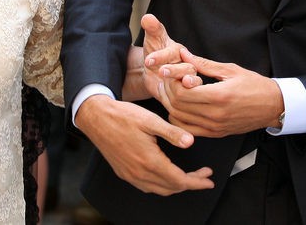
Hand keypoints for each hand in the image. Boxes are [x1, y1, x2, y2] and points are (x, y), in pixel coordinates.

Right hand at [75, 95, 213, 194]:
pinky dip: (161, 185)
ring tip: (189, 177)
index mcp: (150, 161)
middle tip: (203, 176)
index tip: (209, 178)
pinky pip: (147, 186)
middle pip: (171, 188)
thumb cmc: (123, 116)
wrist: (97, 118)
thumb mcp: (150, 120)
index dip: (197, 181)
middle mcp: (140, 173)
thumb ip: (172, 133)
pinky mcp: (124, 173)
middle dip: (191, 184)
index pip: (179, 180)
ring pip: (159, 190)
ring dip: (176, 186)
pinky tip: (167, 175)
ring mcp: (131, 175)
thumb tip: (191, 142)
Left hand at [122, 14, 198, 101]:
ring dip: (181, 87)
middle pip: (187, 69)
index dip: (161, 56)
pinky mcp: (187, 95)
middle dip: (175, 71)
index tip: (148, 60)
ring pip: (192, 86)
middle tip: (161, 72)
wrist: (154, 72)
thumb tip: (147, 17)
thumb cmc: (155, 52)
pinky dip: (180, 102)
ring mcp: (189, 81)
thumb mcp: (152, 40)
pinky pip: (188, 100)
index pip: (174, 52)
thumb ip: (152, 29)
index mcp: (180, 51)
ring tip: (171, 87)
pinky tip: (169, 101)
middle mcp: (188, 66)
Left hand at [156, 47, 283, 137]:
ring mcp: (214, 127)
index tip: (173, 72)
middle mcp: (215, 115)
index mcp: (219, 96)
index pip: (182, 92)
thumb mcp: (230, 69)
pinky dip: (179, 118)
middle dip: (169, 91)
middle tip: (170, 79)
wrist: (273, 106)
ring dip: (171, 104)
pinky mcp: (215, 134)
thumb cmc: (255, 86)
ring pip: (179, 119)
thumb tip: (184, 54)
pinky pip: (188, 129)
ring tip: (175, 91)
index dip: (172, 81)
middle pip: (177, 105)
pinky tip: (182, 106)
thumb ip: (204, 63)